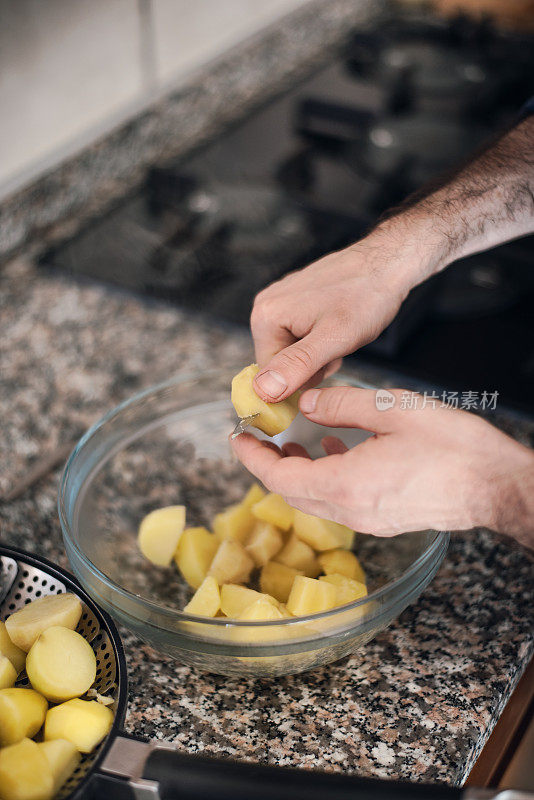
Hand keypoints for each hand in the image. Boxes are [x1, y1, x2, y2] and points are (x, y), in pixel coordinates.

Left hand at [231, 386, 533, 546]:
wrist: (496, 485)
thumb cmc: (452, 447)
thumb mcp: (391, 409)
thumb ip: (341, 404)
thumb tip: (306, 402)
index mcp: (345, 484)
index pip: (279, 476)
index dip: (253, 457)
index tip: (238, 438)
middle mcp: (350, 510)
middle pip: (291, 492)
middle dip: (269, 464)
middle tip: (259, 437)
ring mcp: (368, 520)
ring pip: (314, 499)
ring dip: (296, 472)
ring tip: (292, 441)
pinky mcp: (384, 519)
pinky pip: (338, 501)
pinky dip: (323, 478)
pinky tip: (334, 449)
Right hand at [250, 221, 437, 402]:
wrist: (388, 264)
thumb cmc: (366, 296)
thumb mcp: (333, 339)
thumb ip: (296, 366)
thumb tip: (263, 391)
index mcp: (266, 317)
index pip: (268, 376)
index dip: (299, 380)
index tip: (326, 363)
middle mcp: (267, 307)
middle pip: (281, 363)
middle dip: (311, 365)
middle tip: (337, 345)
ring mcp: (282, 301)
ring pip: (295, 351)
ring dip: (320, 353)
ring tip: (340, 333)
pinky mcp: (297, 299)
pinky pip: (303, 335)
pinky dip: (323, 338)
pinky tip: (338, 325)